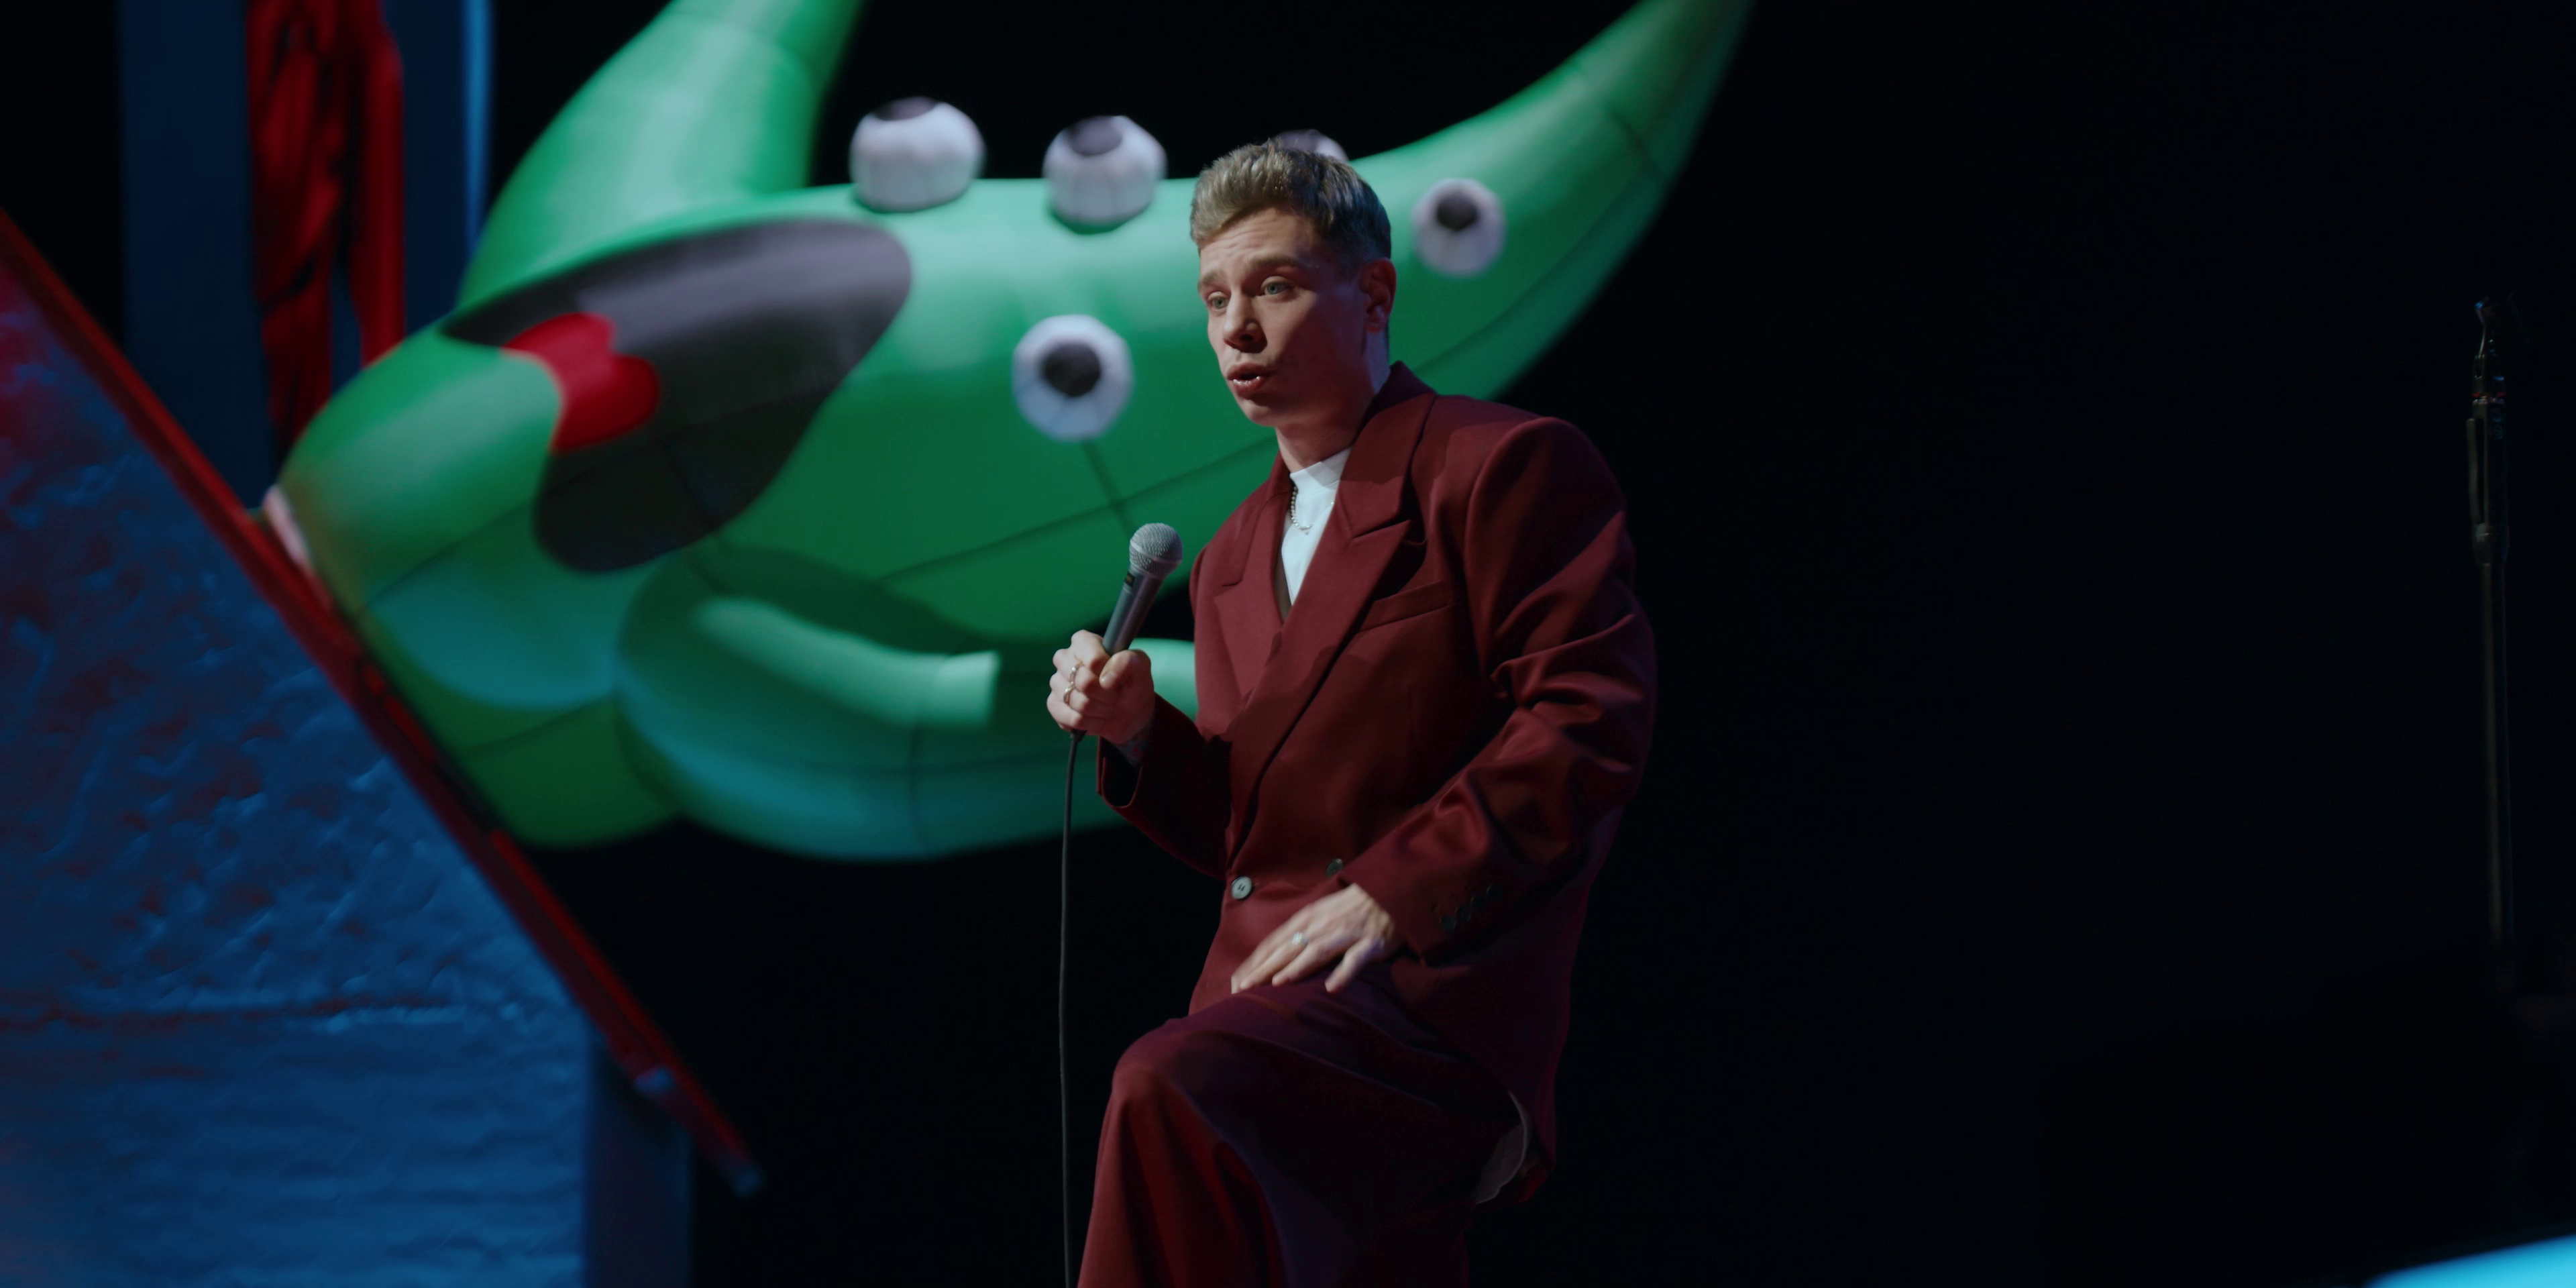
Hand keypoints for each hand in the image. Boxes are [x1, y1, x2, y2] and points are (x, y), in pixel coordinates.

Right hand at [1047, 630, 1154, 746]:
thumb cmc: (1132, 684)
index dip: (1109, 674)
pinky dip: (1090, 723)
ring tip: (1107, 706)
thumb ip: (1129, 662)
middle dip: (1107, 695)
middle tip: (1115, 695)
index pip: (1093, 660)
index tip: (1119, 678)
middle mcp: (1065, 658)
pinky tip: (1097, 718)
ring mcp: (1057, 682)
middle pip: (1084, 682)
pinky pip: (1072, 719)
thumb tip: (1106, 679)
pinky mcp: (1054, 704)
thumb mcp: (1141, 668)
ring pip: (1078, 702)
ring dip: (1101, 710)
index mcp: (1084, 642)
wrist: (1128, 714)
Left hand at [1231, 883, 1399, 994]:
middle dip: (1265, 969)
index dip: (1254, 962)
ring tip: (1278, 984)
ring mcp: (1345, 934)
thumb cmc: (1348, 909)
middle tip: (1245, 989)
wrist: (1387, 890)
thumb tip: (1270, 958)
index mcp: (1305, 919)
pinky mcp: (1369, 943)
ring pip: (1317, 951)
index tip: (1236, 983)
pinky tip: (1332, 989)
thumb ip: (1296, 935)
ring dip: (1297, 968)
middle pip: (1288, 949)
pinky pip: (1354, 960)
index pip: (1273, 942)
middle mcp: (1321, 925)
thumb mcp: (1317, 915)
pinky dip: (1343, 974)